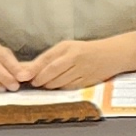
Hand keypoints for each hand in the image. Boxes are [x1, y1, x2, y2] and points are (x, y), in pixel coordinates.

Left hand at [15, 36, 135, 90]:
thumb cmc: (86, 51)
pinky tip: (57, 86)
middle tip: (33, 83)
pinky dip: (60, 88)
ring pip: (59, 82)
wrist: (112, 55)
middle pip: (51, 72)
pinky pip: (68, 87)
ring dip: (48, 85)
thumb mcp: (68, 48)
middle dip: (40, 79)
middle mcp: (74, 57)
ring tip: (43, 85)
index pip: (46, 59)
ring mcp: (81, 70)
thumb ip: (50, 58)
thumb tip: (29, 68)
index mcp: (67, 47)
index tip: (22, 76)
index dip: (33, 69)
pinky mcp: (86, 81)